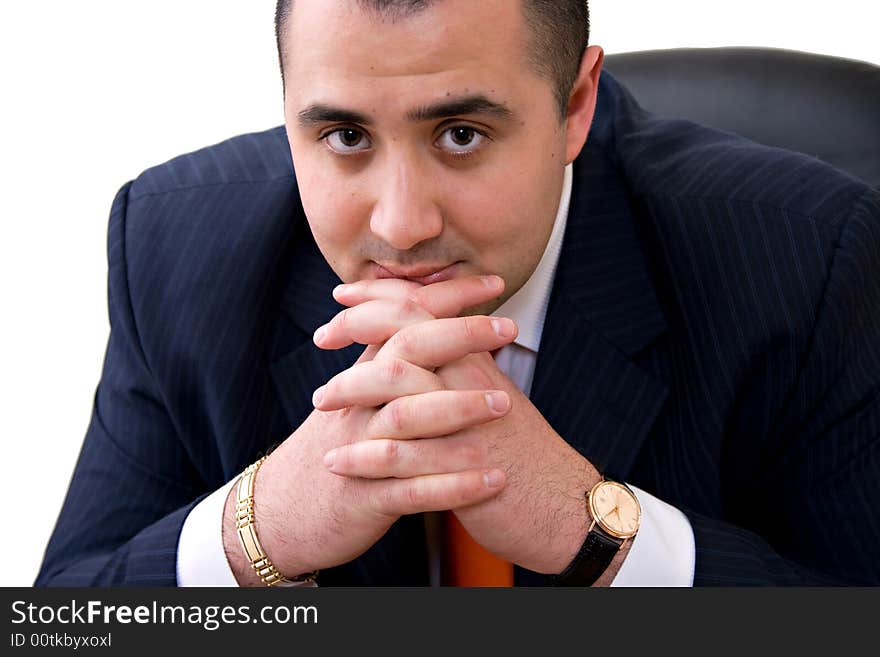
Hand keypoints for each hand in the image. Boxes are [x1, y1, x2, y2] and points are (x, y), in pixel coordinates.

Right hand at [224, 275, 512, 582]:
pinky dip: (456, 485)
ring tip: (506, 404)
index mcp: (363, 375)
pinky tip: (494, 481)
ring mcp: (359, 450)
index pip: (403, 318)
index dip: (447, 297)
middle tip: (508, 327)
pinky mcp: (365, 498)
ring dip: (459, 407)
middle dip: (458, 336)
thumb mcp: (356, 398)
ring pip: (407, 418)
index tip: (494, 281)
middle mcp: (358, 405)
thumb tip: (438, 323)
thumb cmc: (339, 451)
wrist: (285, 514)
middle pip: (404, 355)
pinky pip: (413, 490)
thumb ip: (391, 362)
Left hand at [320, 276, 602, 574]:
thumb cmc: (518, 451)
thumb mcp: (489, 396)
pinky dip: (362, 457)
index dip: (377, 296)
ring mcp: (469, 423)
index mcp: (475, 359)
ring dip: (350, 391)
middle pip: (406, 335)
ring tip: (320, 401)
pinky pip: (403, 456)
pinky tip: (335, 461)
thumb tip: (415, 346)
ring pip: (399, 392)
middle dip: (354, 330)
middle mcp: (472, 381)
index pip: (422, 308)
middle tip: (321, 338)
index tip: (341, 297)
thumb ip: (455, 367)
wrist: (562, 504)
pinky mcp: (462, 468)